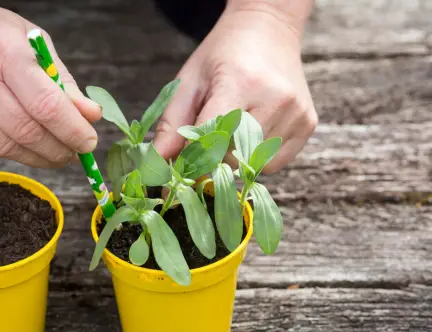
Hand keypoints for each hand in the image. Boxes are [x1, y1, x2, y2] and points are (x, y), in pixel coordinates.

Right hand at [0, 0, 99, 166]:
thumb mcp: (31, 41)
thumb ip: (61, 81)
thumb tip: (90, 116)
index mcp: (1, 51)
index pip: (46, 105)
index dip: (73, 131)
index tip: (88, 142)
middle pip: (26, 133)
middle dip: (59, 150)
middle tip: (73, 153)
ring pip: (5, 148)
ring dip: (36, 156)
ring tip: (52, 151)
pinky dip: (7, 150)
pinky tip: (15, 138)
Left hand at [154, 5, 317, 172]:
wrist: (268, 29)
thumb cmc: (223, 56)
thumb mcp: (189, 82)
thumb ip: (171, 125)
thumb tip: (155, 164)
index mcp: (240, 82)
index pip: (212, 140)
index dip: (192, 159)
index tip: (178, 169)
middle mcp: (275, 99)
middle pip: (232, 158)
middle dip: (212, 160)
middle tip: (203, 145)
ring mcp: (297, 113)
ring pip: (253, 166)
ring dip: (234, 160)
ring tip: (231, 131)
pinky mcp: (308, 124)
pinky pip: (274, 164)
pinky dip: (255, 159)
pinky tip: (250, 134)